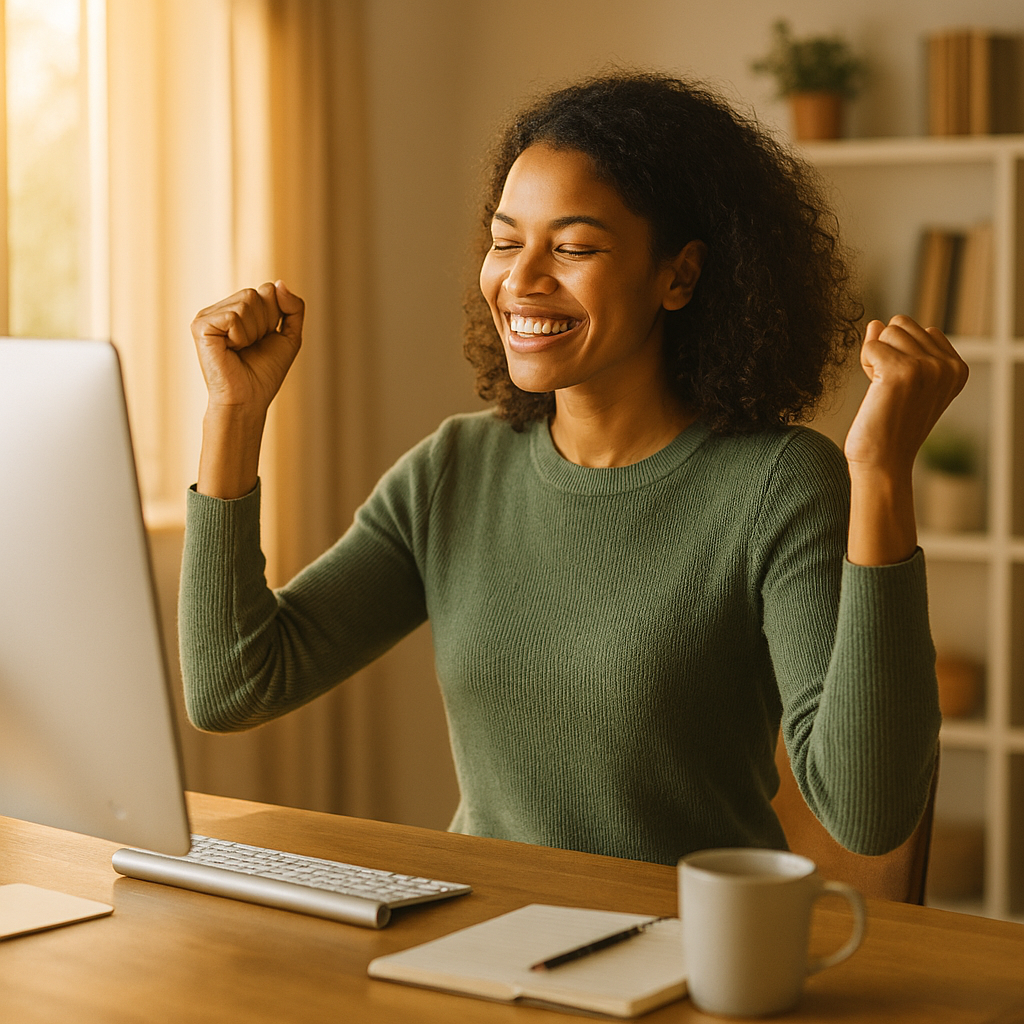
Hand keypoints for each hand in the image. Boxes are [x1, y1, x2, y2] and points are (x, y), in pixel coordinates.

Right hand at [191, 281, 303, 414]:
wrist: (248, 400)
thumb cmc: (264, 373)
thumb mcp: (289, 336)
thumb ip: (293, 308)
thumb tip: (280, 283)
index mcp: (239, 308)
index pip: (268, 290)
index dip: (275, 317)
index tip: (264, 339)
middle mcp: (222, 308)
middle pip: (258, 293)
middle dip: (265, 323)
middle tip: (252, 346)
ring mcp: (209, 315)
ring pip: (247, 302)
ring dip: (253, 331)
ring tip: (242, 349)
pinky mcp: (201, 325)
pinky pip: (233, 315)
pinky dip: (240, 336)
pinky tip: (231, 349)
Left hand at [844, 315, 968, 476]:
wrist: (883, 462)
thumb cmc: (889, 426)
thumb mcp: (902, 381)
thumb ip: (896, 350)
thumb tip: (876, 323)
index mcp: (957, 368)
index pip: (919, 329)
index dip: (899, 352)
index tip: (901, 385)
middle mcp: (947, 366)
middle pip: (901, 324)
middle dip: (886, 351)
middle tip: (887, 388)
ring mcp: (928, 368)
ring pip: (886, 331)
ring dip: (874, 358)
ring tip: (882, 390)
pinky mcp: (902, 372)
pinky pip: (870, 345)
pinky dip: (865, 364)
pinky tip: (874, 389)